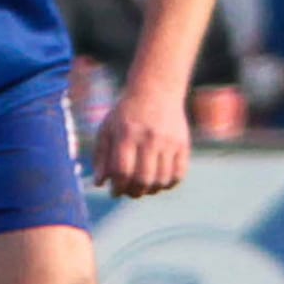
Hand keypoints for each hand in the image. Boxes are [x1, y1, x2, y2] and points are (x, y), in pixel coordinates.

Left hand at [95, 81, 189, 197]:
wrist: (156, 91)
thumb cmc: (126, 114)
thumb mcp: (107, 129)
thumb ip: (101, 156)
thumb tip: (100, 183)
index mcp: (126, 133)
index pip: (122, 171)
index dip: (118, 187)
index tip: (114, 192)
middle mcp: (149, 137)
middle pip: (143, 179)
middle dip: (134, 192)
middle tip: (130, 192)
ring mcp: (168, 142)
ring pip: (161, 180)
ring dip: (151, 190)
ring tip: (143, 187)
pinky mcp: (183, 144)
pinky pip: (178, 175)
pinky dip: (168, 184)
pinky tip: (159, 181)